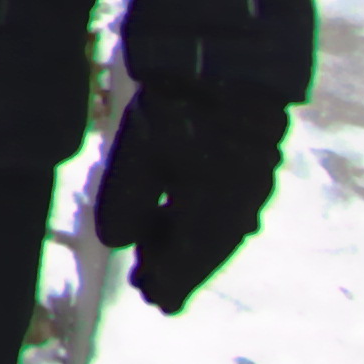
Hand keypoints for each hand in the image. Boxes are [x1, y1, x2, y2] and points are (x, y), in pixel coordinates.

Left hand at [94, 82, 288, 315]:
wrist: (228, 63)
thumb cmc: (180, 112)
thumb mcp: (141, 158)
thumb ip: (127, 204)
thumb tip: (114, 243)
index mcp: (214, 216)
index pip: (190, 264)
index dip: (170, 283)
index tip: (154, 300)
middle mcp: (238, 209)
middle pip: (204, 249)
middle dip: (174, 264)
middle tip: (148, 283)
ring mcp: (249, 187)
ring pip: (214, 227)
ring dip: (185, 240)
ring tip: (157, 250)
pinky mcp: (249, 164)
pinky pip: (224, 206)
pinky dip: (200, 217)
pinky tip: (184, 216)